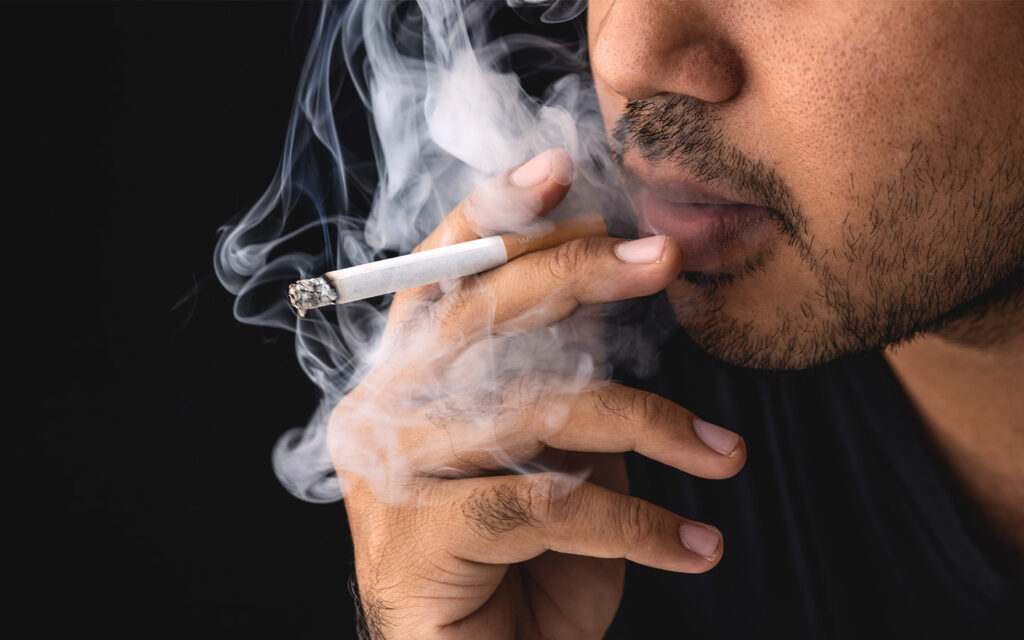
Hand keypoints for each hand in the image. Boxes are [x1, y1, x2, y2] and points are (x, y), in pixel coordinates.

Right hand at [330, 149, 745, 638]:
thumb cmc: (518, 573)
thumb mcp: (550, 467)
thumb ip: (560, 398)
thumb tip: (617, 322)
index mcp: (407, 380)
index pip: (441, 277)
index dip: (497, 217)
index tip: (564, 172)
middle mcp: (384, 410)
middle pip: (479, 312)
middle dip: (576, 271)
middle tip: (662, 260)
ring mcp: (392, 473)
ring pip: (533, 407)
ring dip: (649, 423)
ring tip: (723, 454)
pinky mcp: (420, 536)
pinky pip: (552, 503)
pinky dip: (641, 522)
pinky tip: (697, 543)